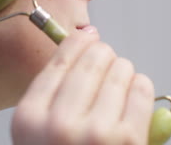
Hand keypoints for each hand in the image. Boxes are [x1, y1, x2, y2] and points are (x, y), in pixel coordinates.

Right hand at [12, 32, 154, 144]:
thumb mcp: (38, 133)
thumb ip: (53, 91)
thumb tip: (85, 39)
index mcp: (29, 119)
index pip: (59, 61)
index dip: (78, 43)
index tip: (88, 37)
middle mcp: (57, 123)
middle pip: (91, 60)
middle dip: (103, 55)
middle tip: (107, 59)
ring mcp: (94, 132)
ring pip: (119, 69)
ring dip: (123, 69)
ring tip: (121, 79)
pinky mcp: (128, 141)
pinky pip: (141, 89)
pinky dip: (141, 84)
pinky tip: (135, 90)